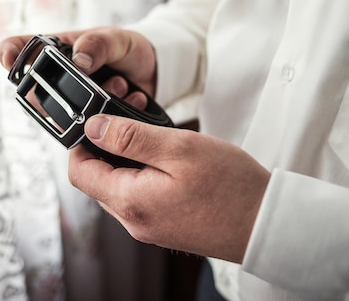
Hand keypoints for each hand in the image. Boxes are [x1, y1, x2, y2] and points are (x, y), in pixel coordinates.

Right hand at [0, 27, 157, 106]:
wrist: (153, 73)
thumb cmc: (127, 49)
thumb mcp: (117, 39)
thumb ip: (98, 44)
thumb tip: (79, 61)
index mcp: (56, 50)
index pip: (21, 49)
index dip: (10, 53)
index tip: (9, 59)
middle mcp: (56, 78)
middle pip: (33, 92)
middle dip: (57, 93)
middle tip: (94, 82)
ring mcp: (68, 101)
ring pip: (58, 114)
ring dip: (91, 104)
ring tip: (120, 85)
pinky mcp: (84, 121)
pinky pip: (83, 129)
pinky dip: (107, 116)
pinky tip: (129, 98)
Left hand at [68, 114, 270, 263]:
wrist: (268, 223)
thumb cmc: (231, 187)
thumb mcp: (177, 148)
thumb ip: (129, 137)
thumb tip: (93, 127)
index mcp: (130, 202)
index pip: (80, 173)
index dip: (80, 144)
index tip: (95, 122)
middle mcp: (134, 221)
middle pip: (97, 181)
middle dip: (104, 149)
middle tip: (127, 122)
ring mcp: (149, 227)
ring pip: (118, 188)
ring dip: (125, 161)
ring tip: (151, 139)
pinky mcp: (164, 227)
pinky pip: (139, 198)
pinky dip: (142, 176)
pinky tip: (165, 161)